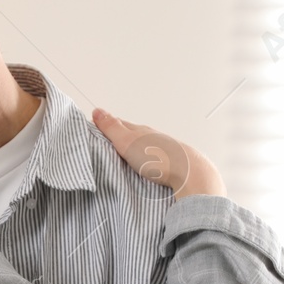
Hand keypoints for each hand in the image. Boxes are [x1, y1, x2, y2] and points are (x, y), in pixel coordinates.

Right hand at [91, 108, 226, 198]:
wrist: (189, 173)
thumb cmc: (157, 157)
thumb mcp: (127, 141)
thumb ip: (112, 128)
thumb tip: (97, 111)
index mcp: (140, 130)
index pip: (119, 124)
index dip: (107, 126)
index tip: (95, 130)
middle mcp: (152, 137)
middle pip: (132, 135)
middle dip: (119, 137)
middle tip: (106, 143)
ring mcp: (162, 150)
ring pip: (144, 147)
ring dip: (134, 150)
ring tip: (123, 157)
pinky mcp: (170, 164)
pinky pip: (153, 159)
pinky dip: (145, 161)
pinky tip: (144, 167)